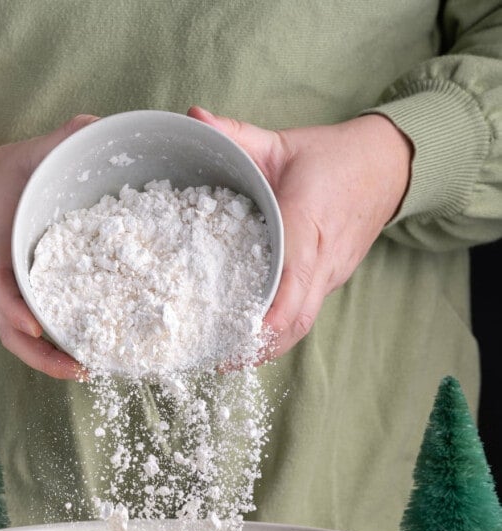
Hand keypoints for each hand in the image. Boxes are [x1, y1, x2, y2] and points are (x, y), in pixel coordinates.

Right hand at [0, 115, 97, 378]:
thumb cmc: (12, 175)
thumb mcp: (33, 152)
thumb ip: (62, 139)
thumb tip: (96, 127)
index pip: (0, 283)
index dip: (13, 307)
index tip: (30, 325)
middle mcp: (5, 280)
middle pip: (13, 329)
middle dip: (42, 353)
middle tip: (77, 366)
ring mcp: (17, 295)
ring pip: (24, 341)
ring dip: (52, 362)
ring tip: (88, 370)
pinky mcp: (34, 299)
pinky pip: (42, 332)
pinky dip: (60, 350)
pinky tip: (92, 357)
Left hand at [188, 107, 412, 359]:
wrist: (388, 167)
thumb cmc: (332, 157)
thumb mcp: (282, 142)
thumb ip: (236, 135)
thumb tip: (193, 120)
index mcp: (309, 222)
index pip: (294, 278)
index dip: (272, 313)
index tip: (246, 335)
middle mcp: (324, 258)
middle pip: (297, 317)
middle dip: (262, 345)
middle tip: (223, 360)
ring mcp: (331, 275)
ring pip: (302, 323)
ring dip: (269, 346)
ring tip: (230, 359)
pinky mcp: (330, 282)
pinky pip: (305, 314)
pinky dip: (279, 333)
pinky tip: (251, 340)